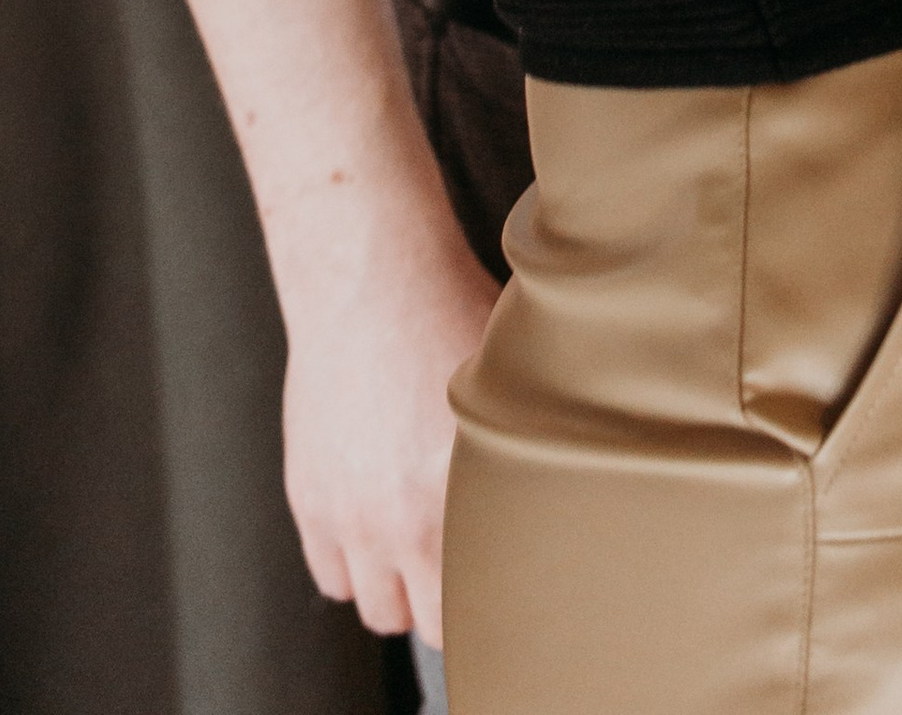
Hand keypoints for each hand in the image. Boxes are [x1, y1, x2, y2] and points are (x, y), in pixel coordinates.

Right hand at [279, 210, 501, 640]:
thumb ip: (538, 444)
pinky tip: (381, 530)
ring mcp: (348, 513)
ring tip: (427, 550)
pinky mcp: (309, 499)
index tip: (520, 573)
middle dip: (456, 604)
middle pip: (432, 621)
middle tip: (474, 566)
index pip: (485, 596)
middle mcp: (398, 515)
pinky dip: (355, 567)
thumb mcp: (516, 378)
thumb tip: (592, 472)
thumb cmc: (453, 312)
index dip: (507, 593)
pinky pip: (331, 575)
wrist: (369, 279)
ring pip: (378, 608)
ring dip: (403, 590)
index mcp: (458, 488)